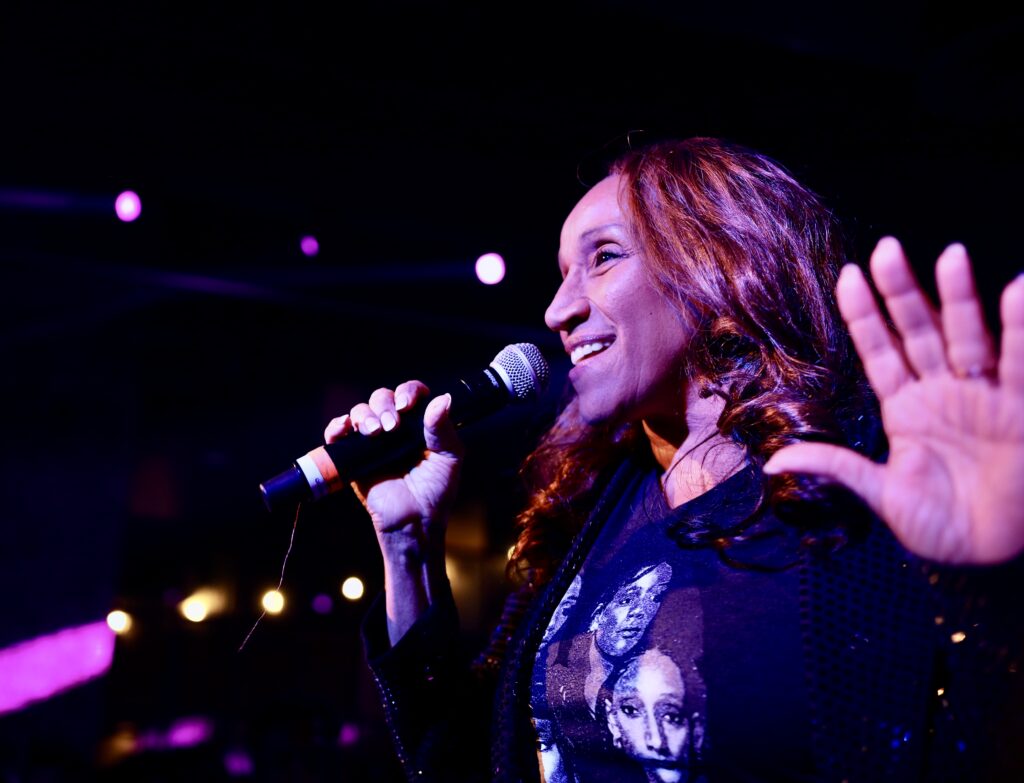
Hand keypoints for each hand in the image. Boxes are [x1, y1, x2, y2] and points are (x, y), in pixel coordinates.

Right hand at [325, 381, 462, 550]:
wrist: (414, 520)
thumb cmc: (435, 491)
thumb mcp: (448, 458)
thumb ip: (443, 429)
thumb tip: (443, 398)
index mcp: (418, 423)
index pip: (410, 393)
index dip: (408, 392)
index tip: (407, 406)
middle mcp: (394, 427)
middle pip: (382, 397)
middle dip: (385, 406)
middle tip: (392, 427)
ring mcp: (372, 441)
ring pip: (360, 411)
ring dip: (365, 416)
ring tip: (375, 433)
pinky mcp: (353, 457)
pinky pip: (337, 435)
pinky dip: (336, 427)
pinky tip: (344, 428)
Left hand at [765, 238, 1023, 563]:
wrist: (988, 555)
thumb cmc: (935, 525)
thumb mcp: (879, 494)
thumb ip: (836, 468)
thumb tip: (773, 462)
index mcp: (904, 407)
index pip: (879, 350)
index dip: (864, 315)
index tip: (847, 275)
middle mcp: (941, 391)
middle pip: (918, 331)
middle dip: (903, 291)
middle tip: (885, 249)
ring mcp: (981, 397)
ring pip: (967, 337)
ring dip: (960, 299)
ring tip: (951, 256)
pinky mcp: (1019, 410)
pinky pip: (1021, 363)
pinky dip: (1020, 330)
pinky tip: (1016, 290)